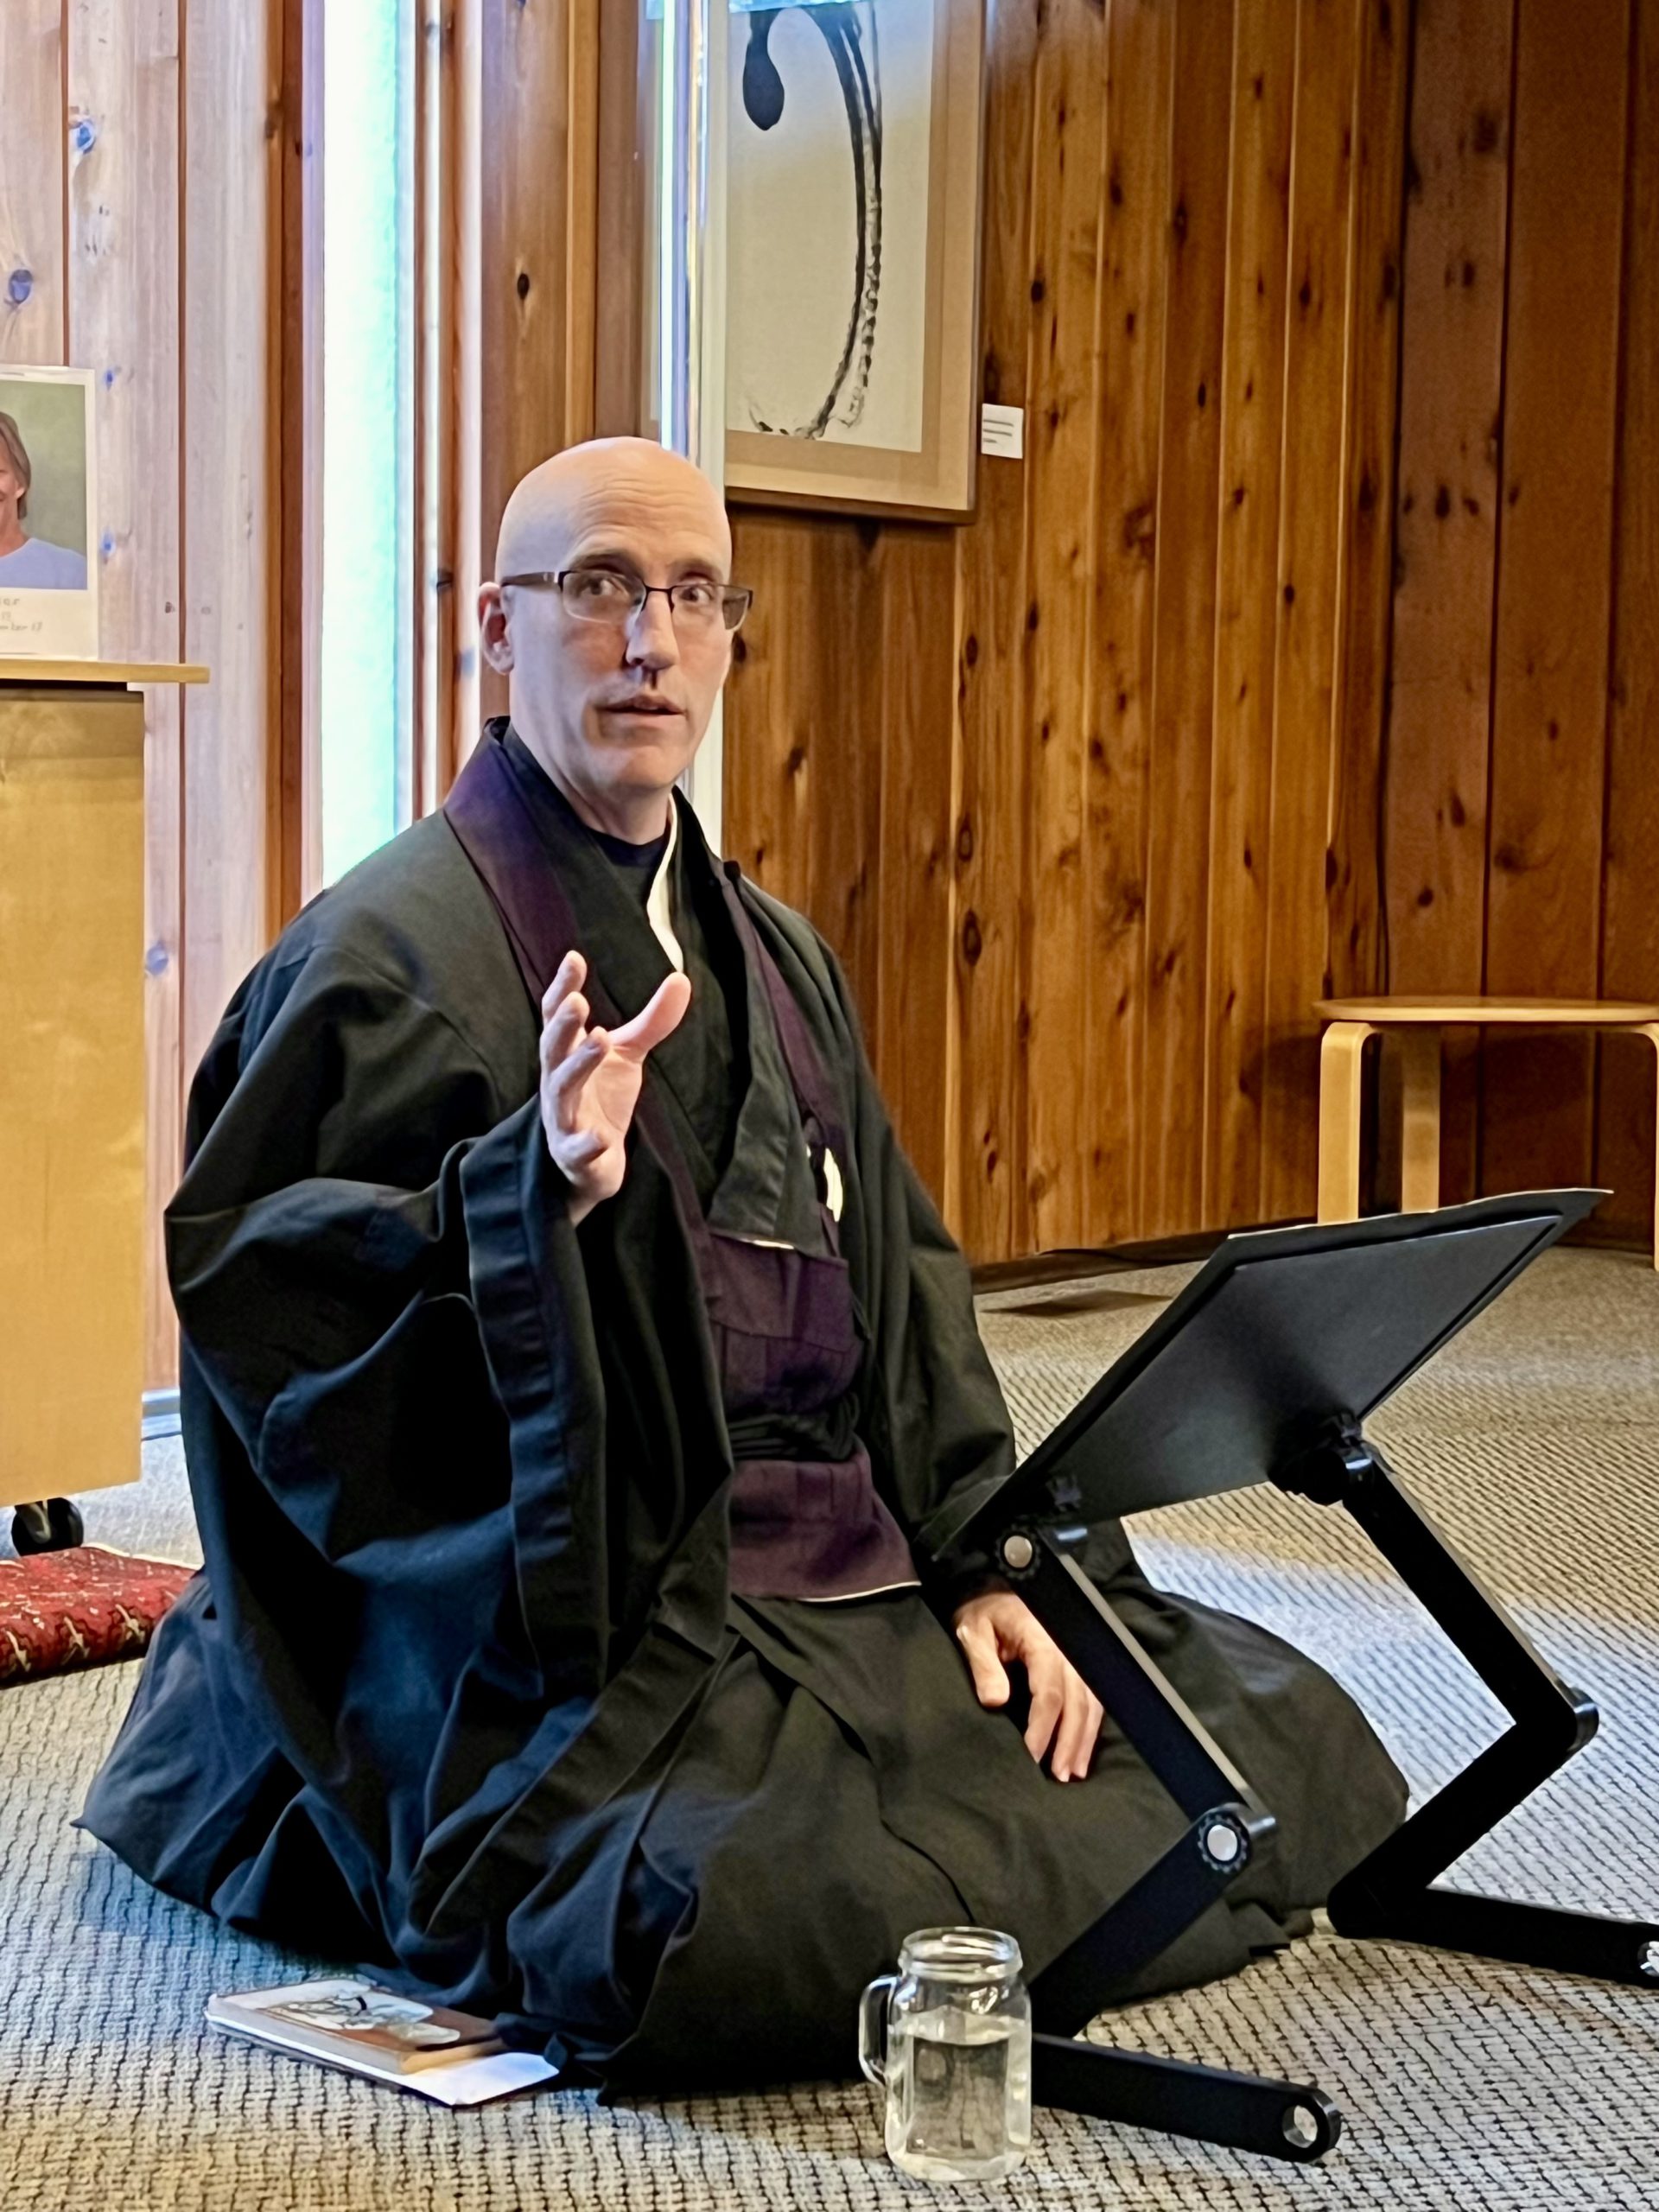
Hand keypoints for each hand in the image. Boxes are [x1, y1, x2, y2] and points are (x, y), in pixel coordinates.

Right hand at [539, 950, 690, 1225]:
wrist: (593, 1163)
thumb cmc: (602, 1098)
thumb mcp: (628, 1055)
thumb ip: (651, 1022)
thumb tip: (681, 978)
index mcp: (566, 1055)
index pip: (557, 1017)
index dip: (562, 988)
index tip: (574, 959)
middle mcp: (558, 1083)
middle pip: (553, 1051)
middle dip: (563, 1027)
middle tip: (578, 1002)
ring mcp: (563, 1119)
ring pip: (563, 1091)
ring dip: (578, 1066)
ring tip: (601, 1040)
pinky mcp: (575, 1155)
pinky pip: (578, 1149)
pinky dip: (587, 1144)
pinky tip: (601, 1138)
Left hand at [953, 1585, 1104, 1782]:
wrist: (994, 1590)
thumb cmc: (982, 1613)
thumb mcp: (972, 1632)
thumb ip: (983, 1665)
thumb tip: (995, 1701)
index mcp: (1042, 1640)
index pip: (1050, 1691)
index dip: (1044, 1727)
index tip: (1033, 1756)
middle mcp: (1066, 1649)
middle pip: (1077, 1700)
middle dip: (1070, 1740)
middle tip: (1059, 1776)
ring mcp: (1075, 1655)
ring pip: (1091, 1701)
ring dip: (1084, 1738)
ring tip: (1073, 1772)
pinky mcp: (1076, 1662)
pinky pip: (1091, 1696)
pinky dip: (1089, 1725)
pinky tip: (1081, 1750)